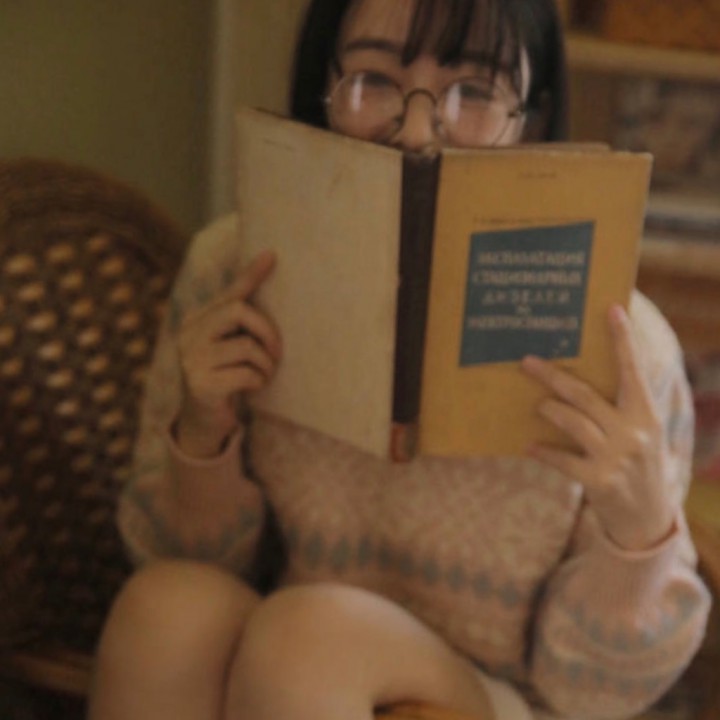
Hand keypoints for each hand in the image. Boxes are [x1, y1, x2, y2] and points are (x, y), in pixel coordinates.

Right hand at [175, 250, 281, 457]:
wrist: (203, 420)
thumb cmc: (225, 375)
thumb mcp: (230, 344)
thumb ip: (240, 320)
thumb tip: (267, 276)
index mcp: (196, 319)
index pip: (230, 293)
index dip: (252, 274)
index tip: (273, 255)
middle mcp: (188, 334)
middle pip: (239, 311)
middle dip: (267, 330)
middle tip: (276, 351)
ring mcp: (191, 360)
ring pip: (247, 346)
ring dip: (266, 363)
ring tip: (264, 374)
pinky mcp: (201, 385)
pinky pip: (247, 373)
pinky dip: (259, 381)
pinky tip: (254, 388)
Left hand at [521, 305, 675, 551]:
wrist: (649, 518)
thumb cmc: (640, 464)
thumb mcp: (643, 432)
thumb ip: (622, 405)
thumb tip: (586, 374)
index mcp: (646, 414)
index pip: (632, 370)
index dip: (622, 339)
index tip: (612, 309)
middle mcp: (633, 432)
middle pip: (584, 394)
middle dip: (552, 376)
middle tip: (526, 361)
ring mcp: (615, 457)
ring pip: (571, 421)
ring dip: (549, 409)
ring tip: (538, 404)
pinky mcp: (597, 480)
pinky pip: (561, 459)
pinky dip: (543, 451)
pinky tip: (530, 446)